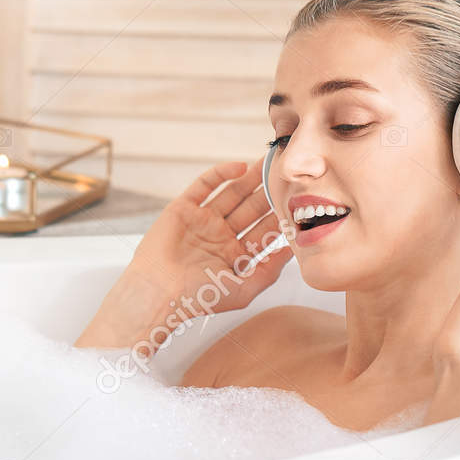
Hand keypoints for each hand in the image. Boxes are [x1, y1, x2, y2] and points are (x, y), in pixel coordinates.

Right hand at [76, 158, 293, 347]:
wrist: (160, 293)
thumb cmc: (199, 298)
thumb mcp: (244, 289)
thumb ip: (270, 269)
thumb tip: (293, 248)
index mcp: (234, 255)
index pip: (263, 230)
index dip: (280, 215)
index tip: (299, 201)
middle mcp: (220, 235)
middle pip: (251, 208)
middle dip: (268, 191)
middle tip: (287, 173)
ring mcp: (202, 220)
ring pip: (231, 193)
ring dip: (250, 178)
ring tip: (269, 162)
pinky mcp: (183, 208)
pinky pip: (205, 185)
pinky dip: (221, 174)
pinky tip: (240, 167)